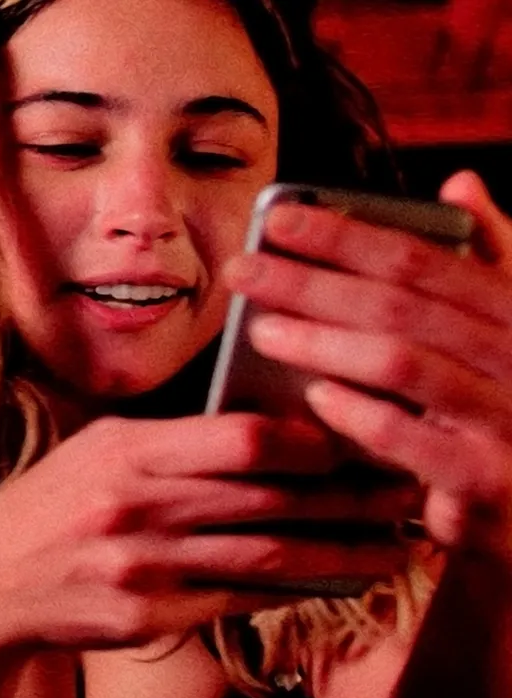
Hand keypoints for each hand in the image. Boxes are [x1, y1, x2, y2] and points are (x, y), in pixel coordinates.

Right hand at [0, 414, 413, 658]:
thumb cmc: (47, 508)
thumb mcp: (96, 451)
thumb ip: (170, 440)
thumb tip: (265, 433)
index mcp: (124, 451)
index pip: (239, 439)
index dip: (306, 441)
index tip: (346, 441)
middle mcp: (136, 508)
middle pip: (267, 499)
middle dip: (346, 498)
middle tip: (398, 494)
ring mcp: (144, 568)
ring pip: (267, 556)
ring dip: (338, 553)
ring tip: (386, 548)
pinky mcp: (149, 617)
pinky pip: (239, 600)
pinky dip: (290, 588)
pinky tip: (324, 579)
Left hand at [224, 170, 511, 561]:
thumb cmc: (508, 418)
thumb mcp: (506, 338)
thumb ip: (490, 264)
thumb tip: (462, 183)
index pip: (426, 260)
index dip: (350, 235)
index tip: (280, 218)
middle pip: (403, 306)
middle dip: (313, 282)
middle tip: (243, 271)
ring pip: (402, 363)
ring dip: (322, 341)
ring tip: (262, 330)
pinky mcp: (491, 484)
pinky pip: (410, 439)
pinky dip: (357, 412)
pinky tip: (314, 397)